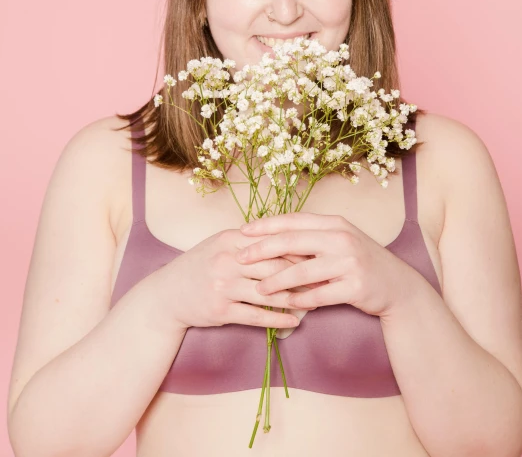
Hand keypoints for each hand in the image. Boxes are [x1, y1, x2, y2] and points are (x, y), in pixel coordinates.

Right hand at [157, 228, 316, 330]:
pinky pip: (256, 315)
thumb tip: (288, 238)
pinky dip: (278, 319)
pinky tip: (294, 321)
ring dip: (294, 299)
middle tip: (324, 280)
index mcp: (230, 239)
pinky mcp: (220, 310)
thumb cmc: (201, 265)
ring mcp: (223, 286)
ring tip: (314, 302)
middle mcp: (227, 260)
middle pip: (273, 266)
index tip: (319, 255)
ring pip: (268, 293)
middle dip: (302, 274)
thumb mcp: (221, 245)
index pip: (272, 242)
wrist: (167, 294)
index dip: (298, 249)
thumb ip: (250, 240)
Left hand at [236, 212, 414, 318]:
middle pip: (293, 241)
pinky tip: (286, 304)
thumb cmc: (358, 262)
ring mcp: (350, 261)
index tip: (243, 231)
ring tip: (259, 288)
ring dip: (278, 281)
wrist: (396, 285)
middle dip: (263, 249)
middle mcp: (342, 238)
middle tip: (241, 258)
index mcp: (334, 223)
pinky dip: (301, 299)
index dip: (266, 225)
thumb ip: (310, 237)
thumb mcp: (338, 241)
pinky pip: (320, 294)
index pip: (293, 220)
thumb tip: (269, 237)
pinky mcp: (356, 286)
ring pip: (303, 270)